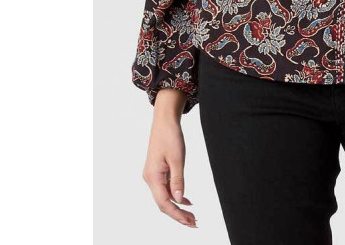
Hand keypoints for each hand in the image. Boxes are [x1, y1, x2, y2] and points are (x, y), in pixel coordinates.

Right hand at [142, 88, 196, 227]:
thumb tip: (179, 201)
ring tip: (192, 216)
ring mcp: (153, 176)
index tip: (190, 221)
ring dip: (178, 207)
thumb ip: (178, 180)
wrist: (164, 121)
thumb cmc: (170, 136)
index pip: (164, 203)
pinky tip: (186, 201)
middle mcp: (150, 179)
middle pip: (164, 204)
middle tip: (194, 223)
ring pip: (165, 197)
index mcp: (153, 177)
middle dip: (178, 215)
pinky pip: (166, 189)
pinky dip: (176, 196)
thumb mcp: (178, 158)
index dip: (177, 215)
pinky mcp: (157, 172)